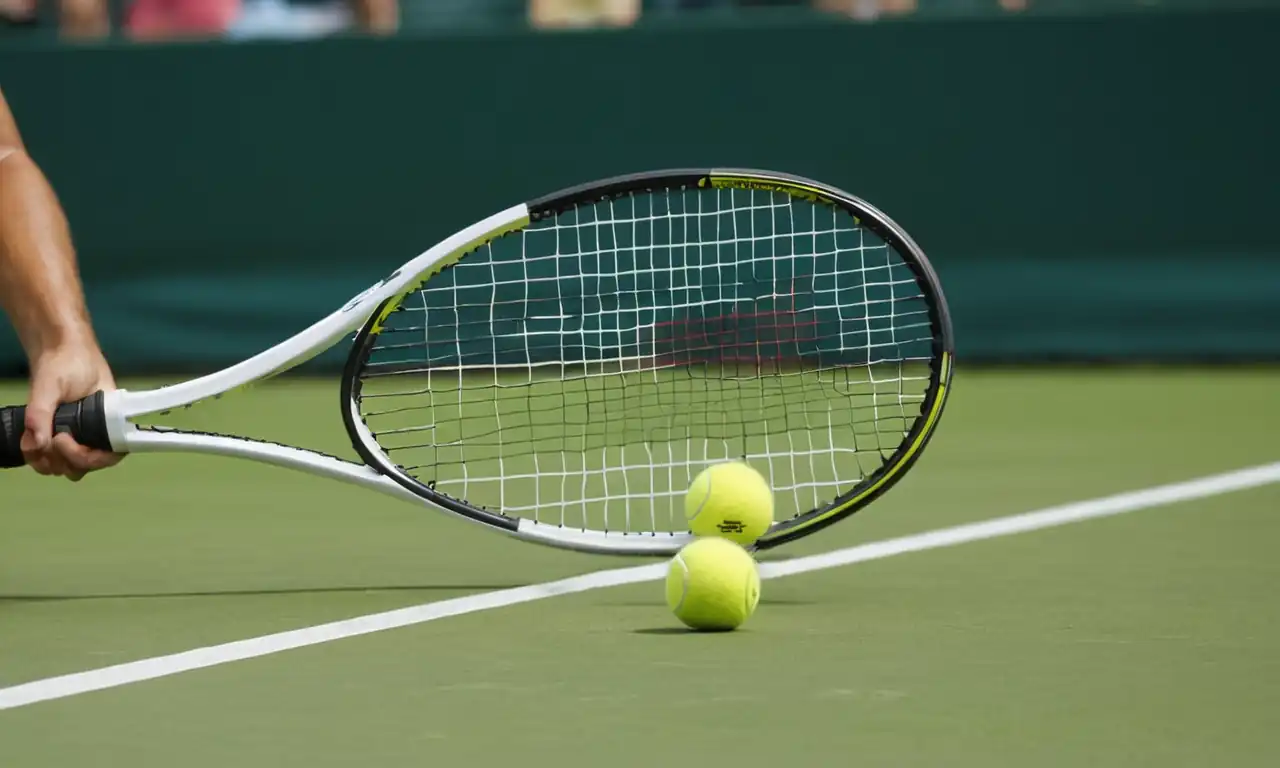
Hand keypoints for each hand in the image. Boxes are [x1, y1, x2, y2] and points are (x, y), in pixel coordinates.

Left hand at [21, 339, 122, 480]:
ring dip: (48, 462)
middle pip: (85, 465)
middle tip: (44, 442)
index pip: (109, 455)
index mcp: (111, 420)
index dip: (86, 457)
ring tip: (32, 444)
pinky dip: (39, 456)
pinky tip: (28, 443)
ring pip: (68, 466)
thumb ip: (42, 412)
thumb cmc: (68, 358)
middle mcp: (98, 432)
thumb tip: (37, 443)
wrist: (57, 345)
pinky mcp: (63, 433)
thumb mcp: (52, 383)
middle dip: (61, 460)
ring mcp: (80, 435)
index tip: (61, 439)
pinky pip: (55, 458)